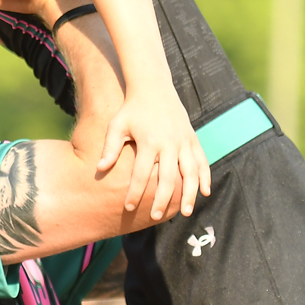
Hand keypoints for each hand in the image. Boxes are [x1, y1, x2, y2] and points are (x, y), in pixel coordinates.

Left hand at [100, 87, 210, 219]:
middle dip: (162, 199)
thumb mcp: (117, 124)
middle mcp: (169, 142)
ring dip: (189, 194)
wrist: (153, 88)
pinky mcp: (193, 138)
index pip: (141, 173)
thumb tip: (100, 168)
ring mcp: (184, 141)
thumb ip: (110, 147)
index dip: (135, 192)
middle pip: (168, 177)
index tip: (128, 207)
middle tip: (156, 217)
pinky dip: (205, 177)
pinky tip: (204, 193)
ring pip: (191, 172)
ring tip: (183, 213)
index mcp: (149, 141)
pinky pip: (202, 161)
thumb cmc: (131, 109)